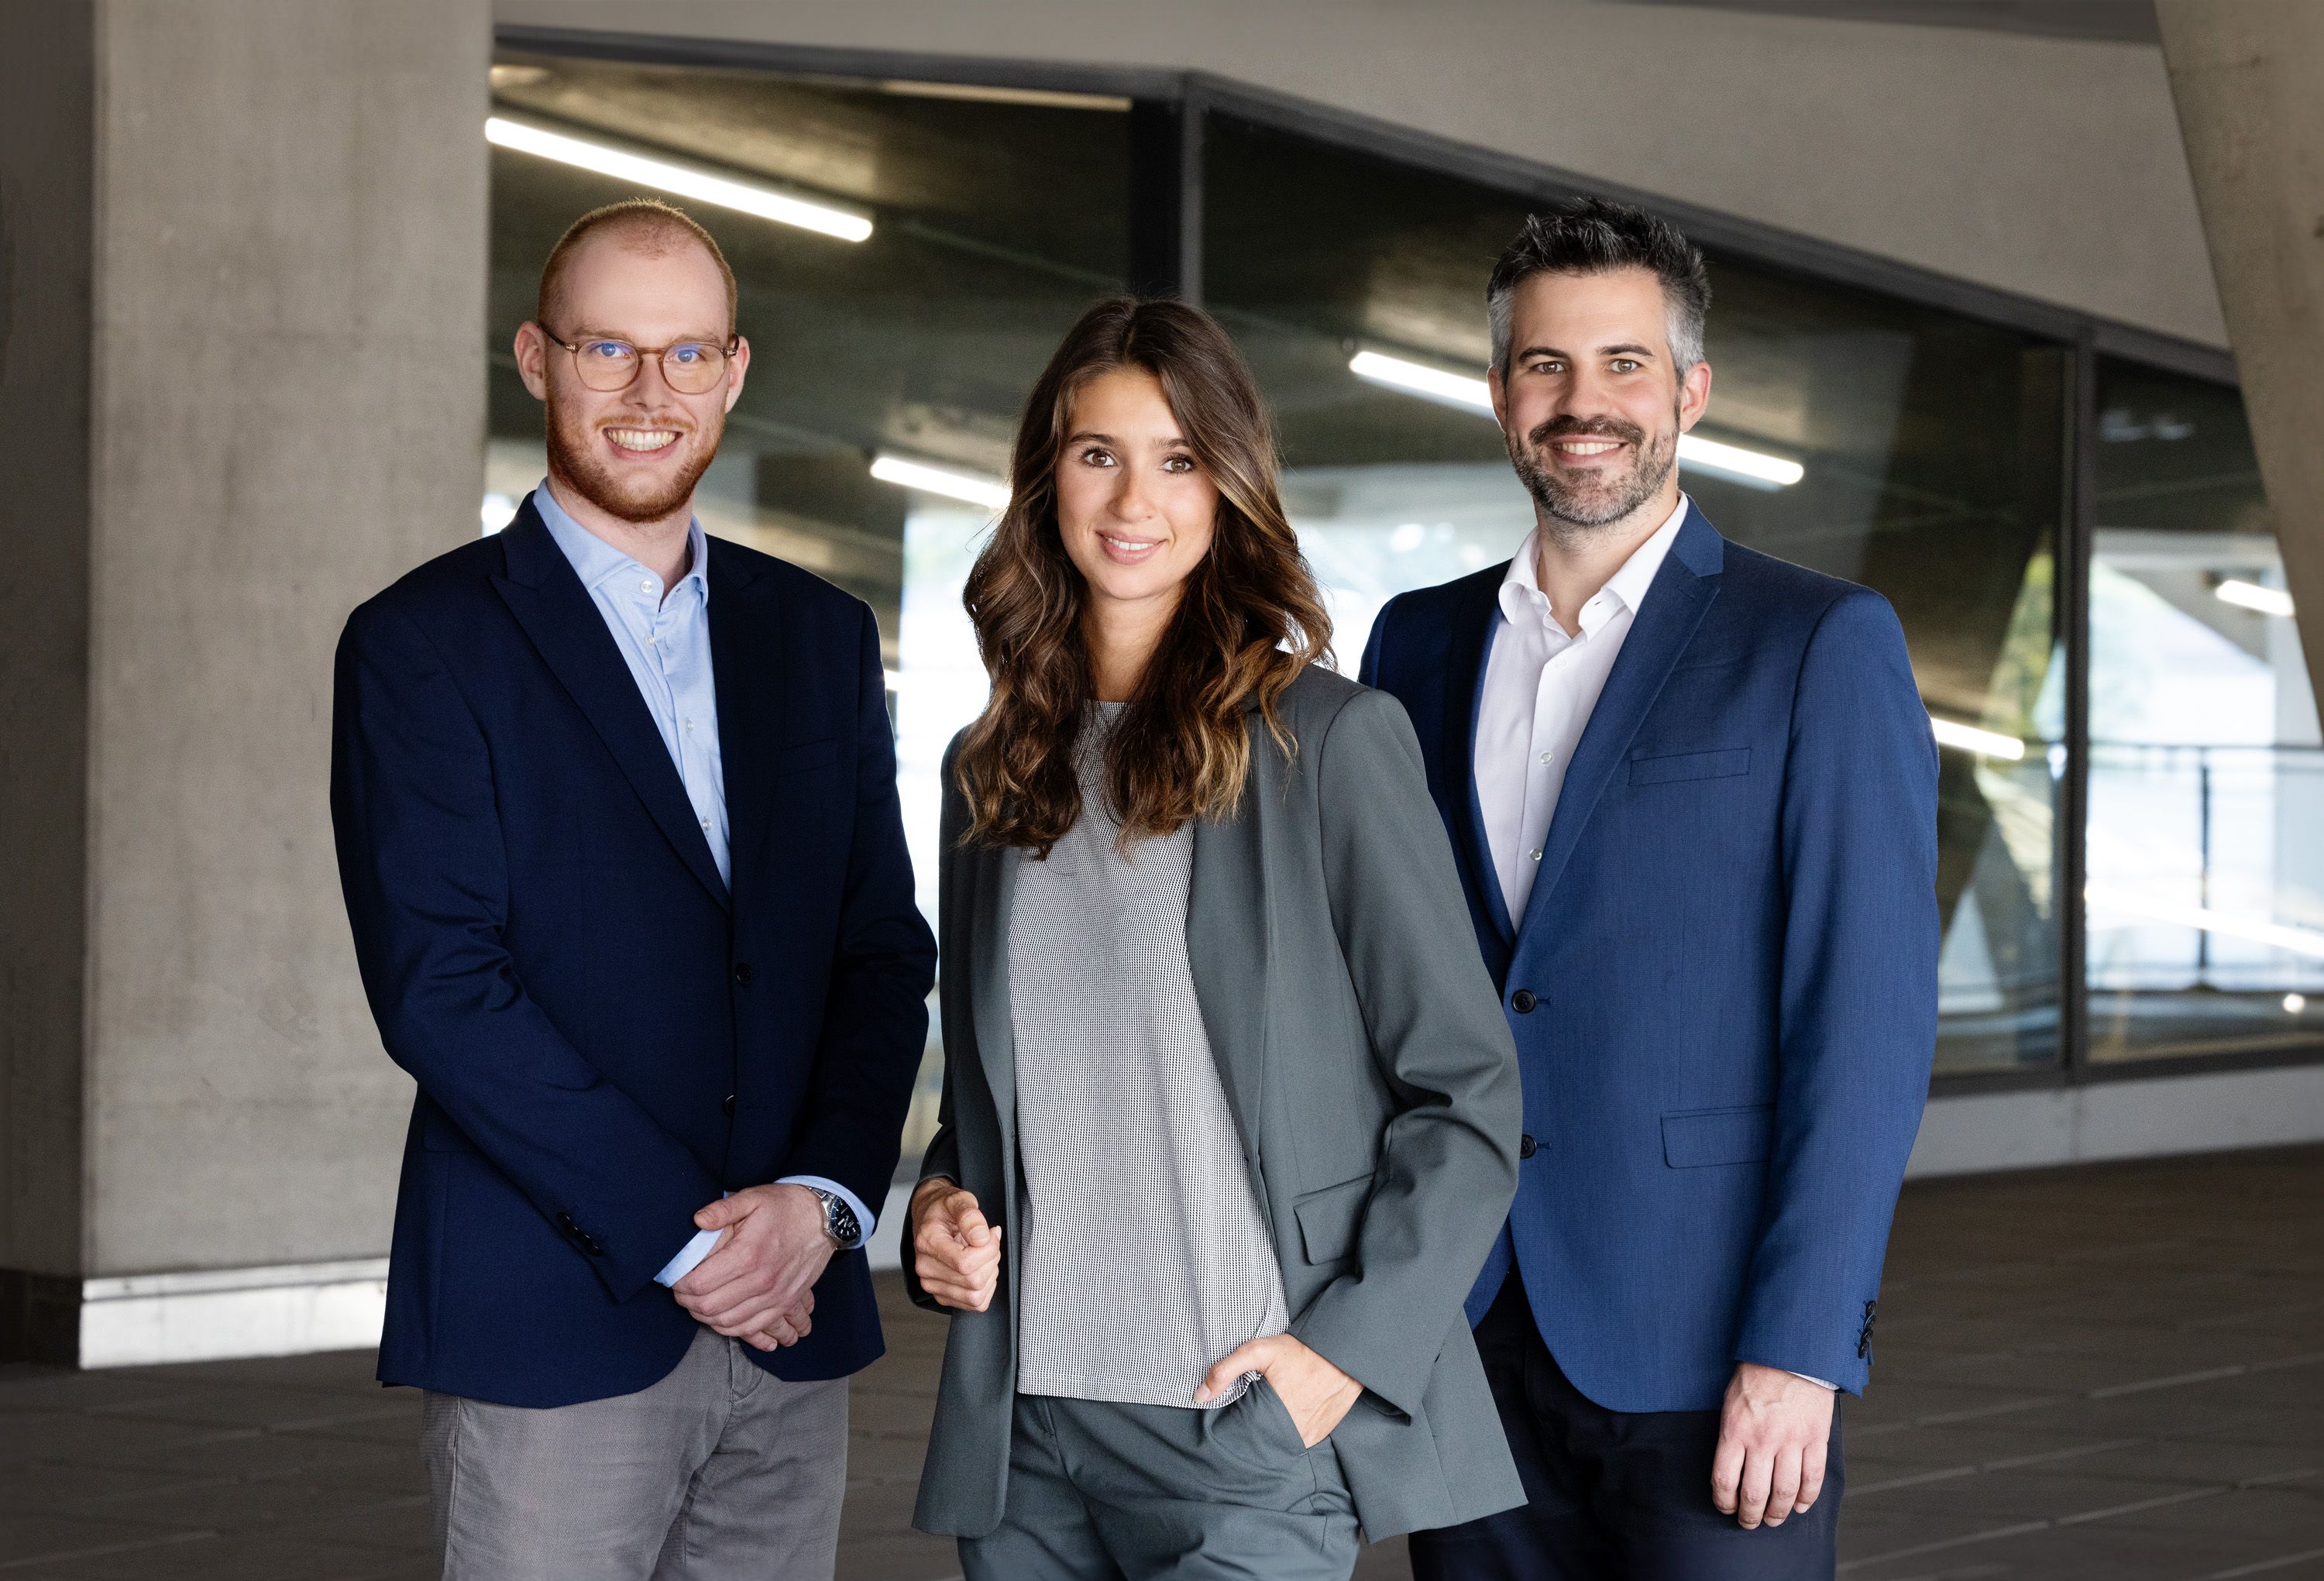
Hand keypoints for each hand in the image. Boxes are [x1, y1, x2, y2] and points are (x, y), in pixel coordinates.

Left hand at [672, 1184, 833, 1340]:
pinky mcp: (784, 1303)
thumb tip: (696, 1220)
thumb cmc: (786, 1207)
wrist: (825, 1219)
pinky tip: (720, 1318)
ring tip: (696, 1303)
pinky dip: (731, 1328)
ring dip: (706, 1317)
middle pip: (709, 1308)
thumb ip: (722, 1210)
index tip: (675, 1278)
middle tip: (681, 1291)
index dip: (680, 1285)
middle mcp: (761, 1281)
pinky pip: (751, 1328)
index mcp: (748, 1254)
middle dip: (688, 1302)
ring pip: (728, 1322)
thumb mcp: (753, 1197)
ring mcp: (775, 1296)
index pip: (700, 1284)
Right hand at [910, 1179, 1001, 1311]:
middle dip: (991, 1260)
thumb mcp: (958, 1199)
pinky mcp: (942, 1295)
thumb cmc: (944, 1208)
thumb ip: (970, 1215)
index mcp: (927, 1242)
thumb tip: (981, 1238)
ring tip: (984, 1254)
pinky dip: (986, 1289)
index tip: (990, 1233)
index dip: (988, 1250)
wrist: (930, 1216)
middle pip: (974, 1281)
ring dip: (989, 1275)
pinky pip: (974, 1304)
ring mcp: (932, 1284)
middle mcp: (925, 1268)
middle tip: (988, 1241)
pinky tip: (982, 1269)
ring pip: (975, 1296)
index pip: (965, 1263)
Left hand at [1196, 1334, 1361, 1447]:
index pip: (1240, 1435)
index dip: (1231, 1428)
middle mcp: (1290, 1434)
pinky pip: (1293, 1443)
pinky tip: (1280, 1420)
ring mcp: (1305, 1439)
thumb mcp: (1258, 1351)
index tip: (1227, 1419)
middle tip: (1248, 1414)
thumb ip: (1225, 1370)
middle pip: (1257, 1443)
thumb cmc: (1300, 1352)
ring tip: (1263, 1418)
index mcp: (1272, 1416)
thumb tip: (1200, 1396)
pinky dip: (1284, 1436)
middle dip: (1248, 1433)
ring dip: (1266, 1436)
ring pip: (1275, 1445)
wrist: (1343, 1355)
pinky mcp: (1316, 1438)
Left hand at [1711, 1362, 1835, 1528]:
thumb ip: (1730, 1435)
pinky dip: (1807, 1498)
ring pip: (1785, 1492)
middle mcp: (1763, 1441)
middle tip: (1749, 1522)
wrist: (1791, 1353)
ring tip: (1773, 1520)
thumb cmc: (1756, 1374)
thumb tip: (1728, 1467)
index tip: (1726, 1507)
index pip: (1724, 1480)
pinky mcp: (1815, 1440)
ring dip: (1778, 1513)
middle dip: (1750, 1516)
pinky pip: (1813, 1479)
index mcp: (1735, 1431)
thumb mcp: (1729, 1401)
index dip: (1724, 1502)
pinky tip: (1799, 1506)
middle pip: (1755, 1494)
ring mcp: (1791, 1442)